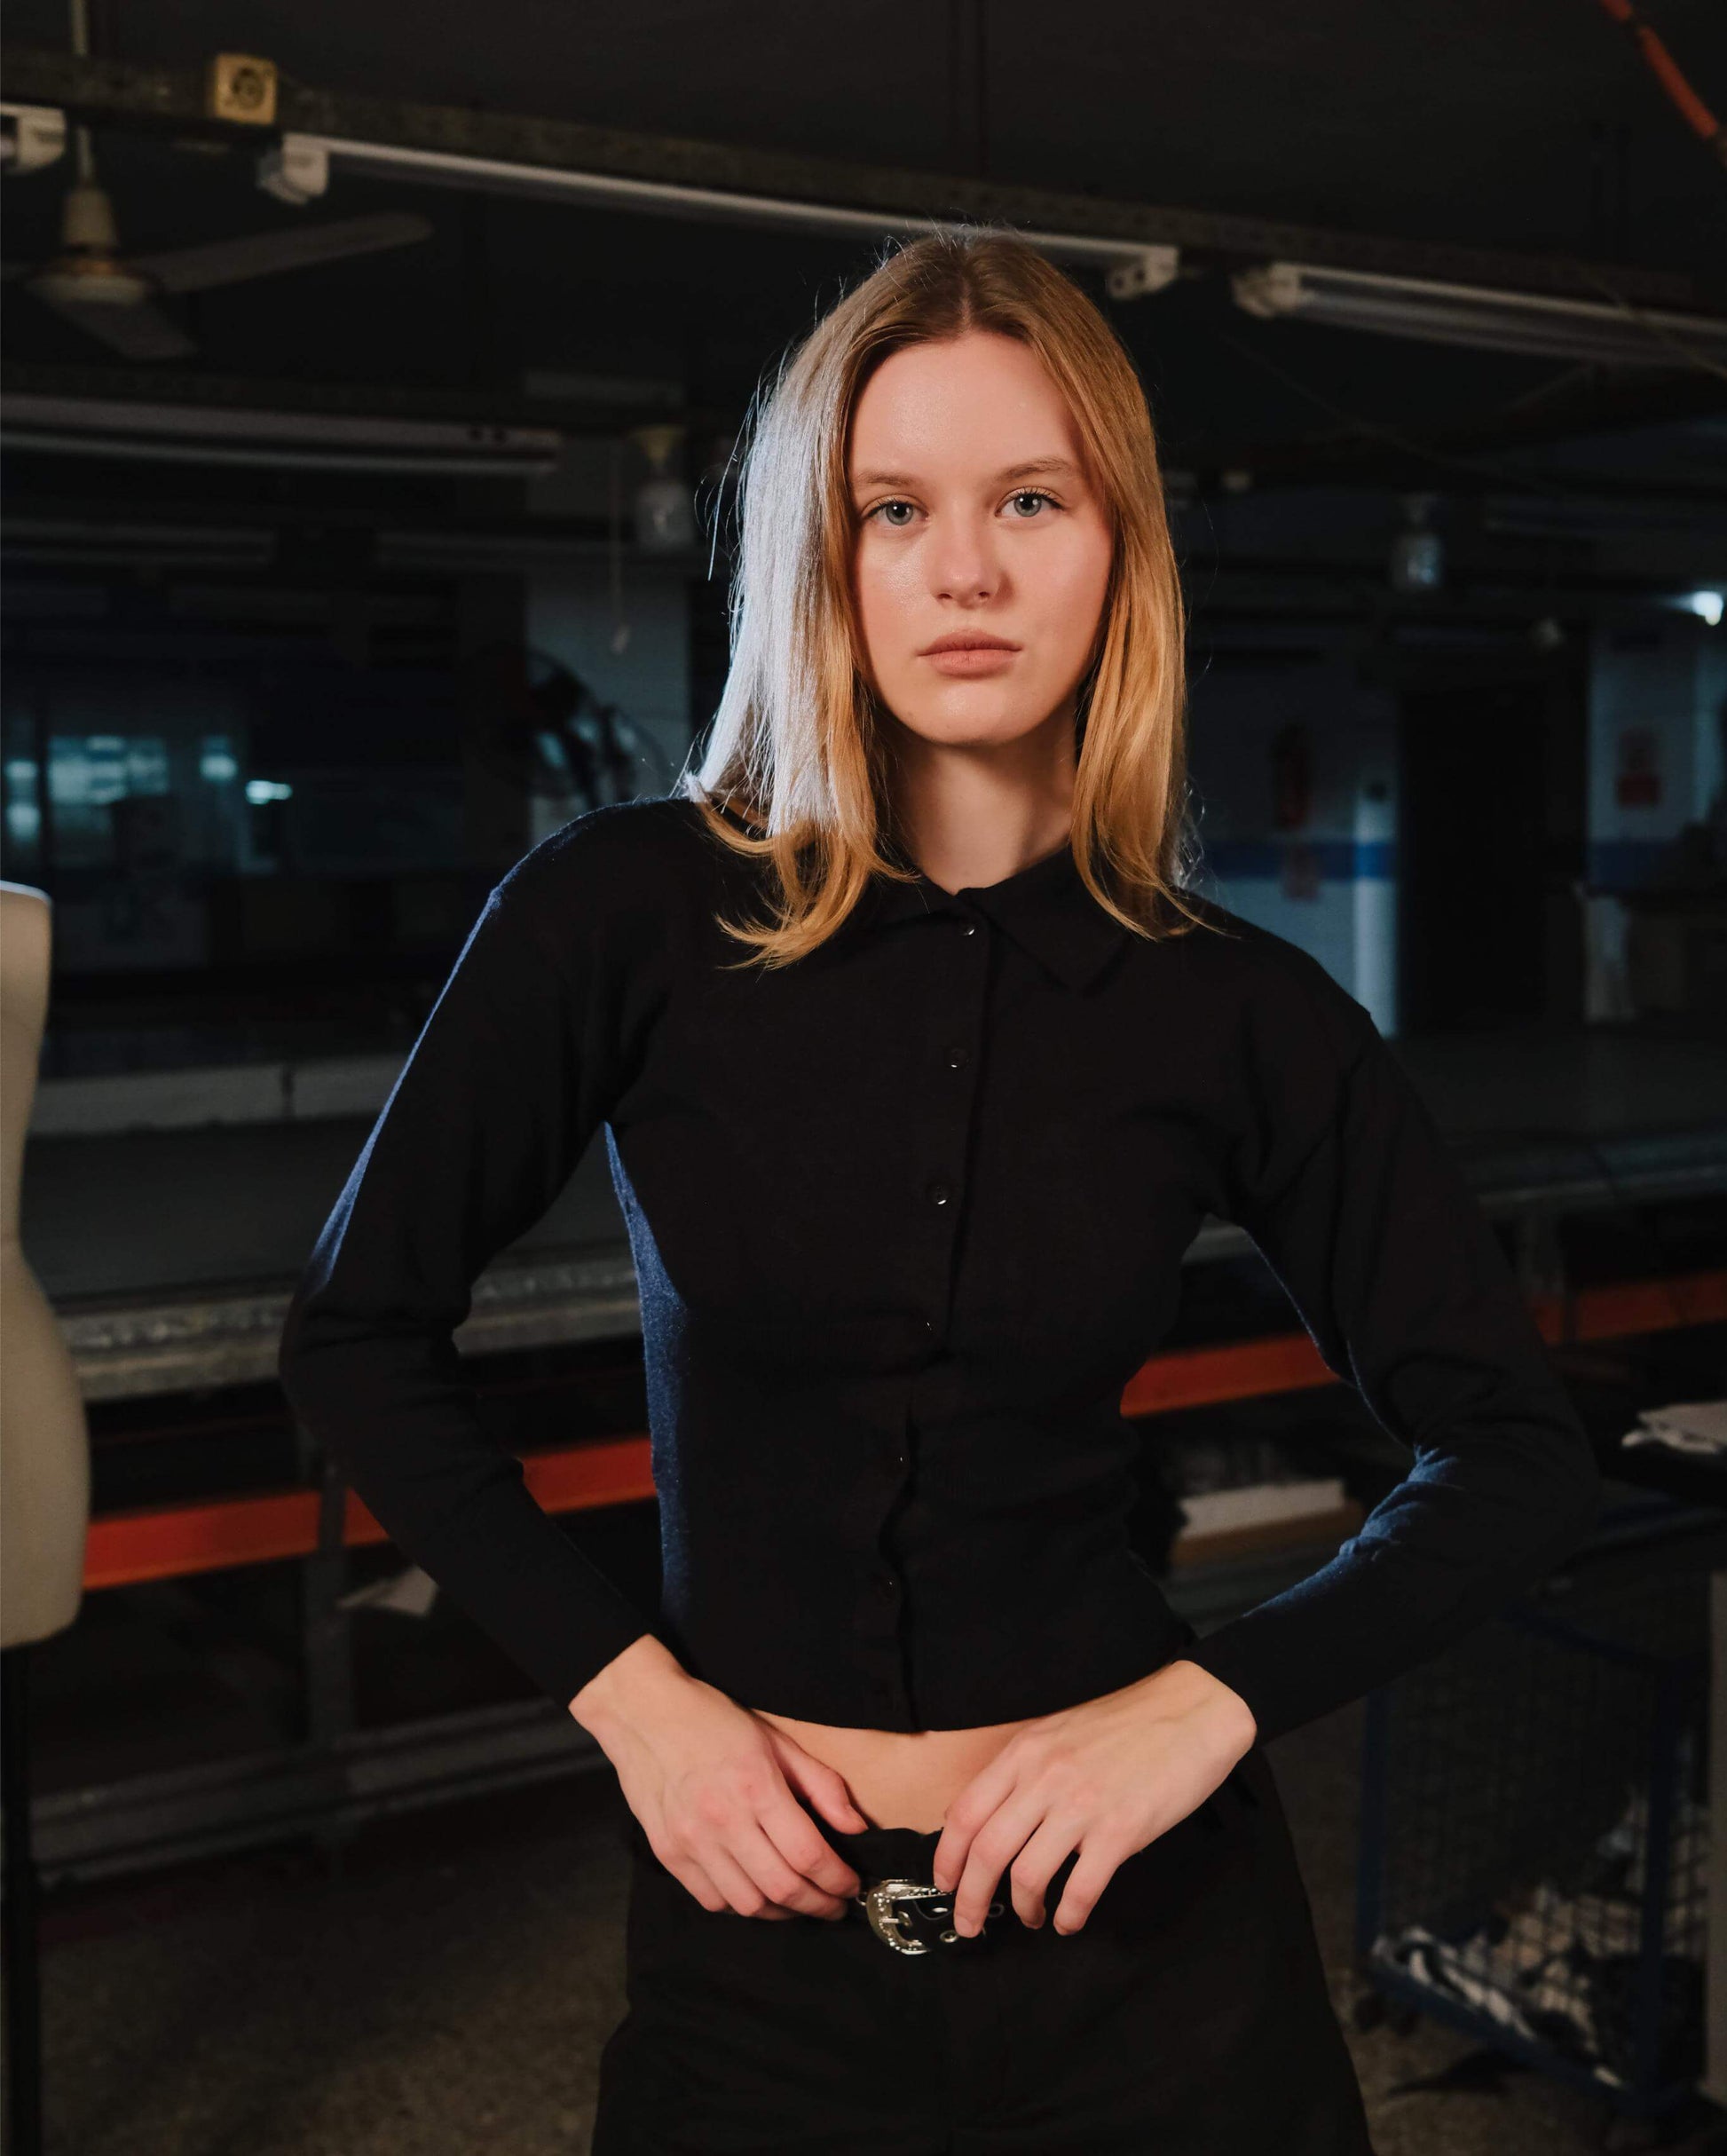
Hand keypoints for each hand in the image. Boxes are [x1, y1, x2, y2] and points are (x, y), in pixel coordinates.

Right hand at [571, 1634, 870, 1920]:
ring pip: (748, 1905)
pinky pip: (712, 1901)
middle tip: (833, 1904)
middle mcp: (723, 1820)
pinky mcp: (668, 1854)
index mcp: (756, 1786)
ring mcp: (691, 1841)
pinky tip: (756, 1892)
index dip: (837, 1880)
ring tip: (799, 1902)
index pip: (808, 1855)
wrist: (644, 1714)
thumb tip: (855, 1828)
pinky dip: (740, 1907)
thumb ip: (822, 1785)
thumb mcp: (777, 1740)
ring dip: (782, 1912)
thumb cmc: (714, 1722)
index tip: (850, 1885)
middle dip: (818, 1905)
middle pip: (783, 1888)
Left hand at [930, 1658, 1256, 1937]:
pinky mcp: (1123, 1830)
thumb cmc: (1127, 1722)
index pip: (965, 1813)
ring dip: (1023, 1908)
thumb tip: (983, 1813)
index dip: (947, 1858)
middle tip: (970, 1924)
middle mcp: (1046, 1777)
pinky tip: (1070, 1920)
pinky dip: (1069, 1915)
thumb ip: (1021, 1769)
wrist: (1191, 1709)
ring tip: (1032, 1917)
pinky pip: (1081, 1889)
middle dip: (970, 1898)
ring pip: (1027, 1874)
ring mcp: (1083, 1804)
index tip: (946, 1885)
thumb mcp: (1058, 1730)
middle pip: (986, 1850)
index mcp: (1026, 1752)